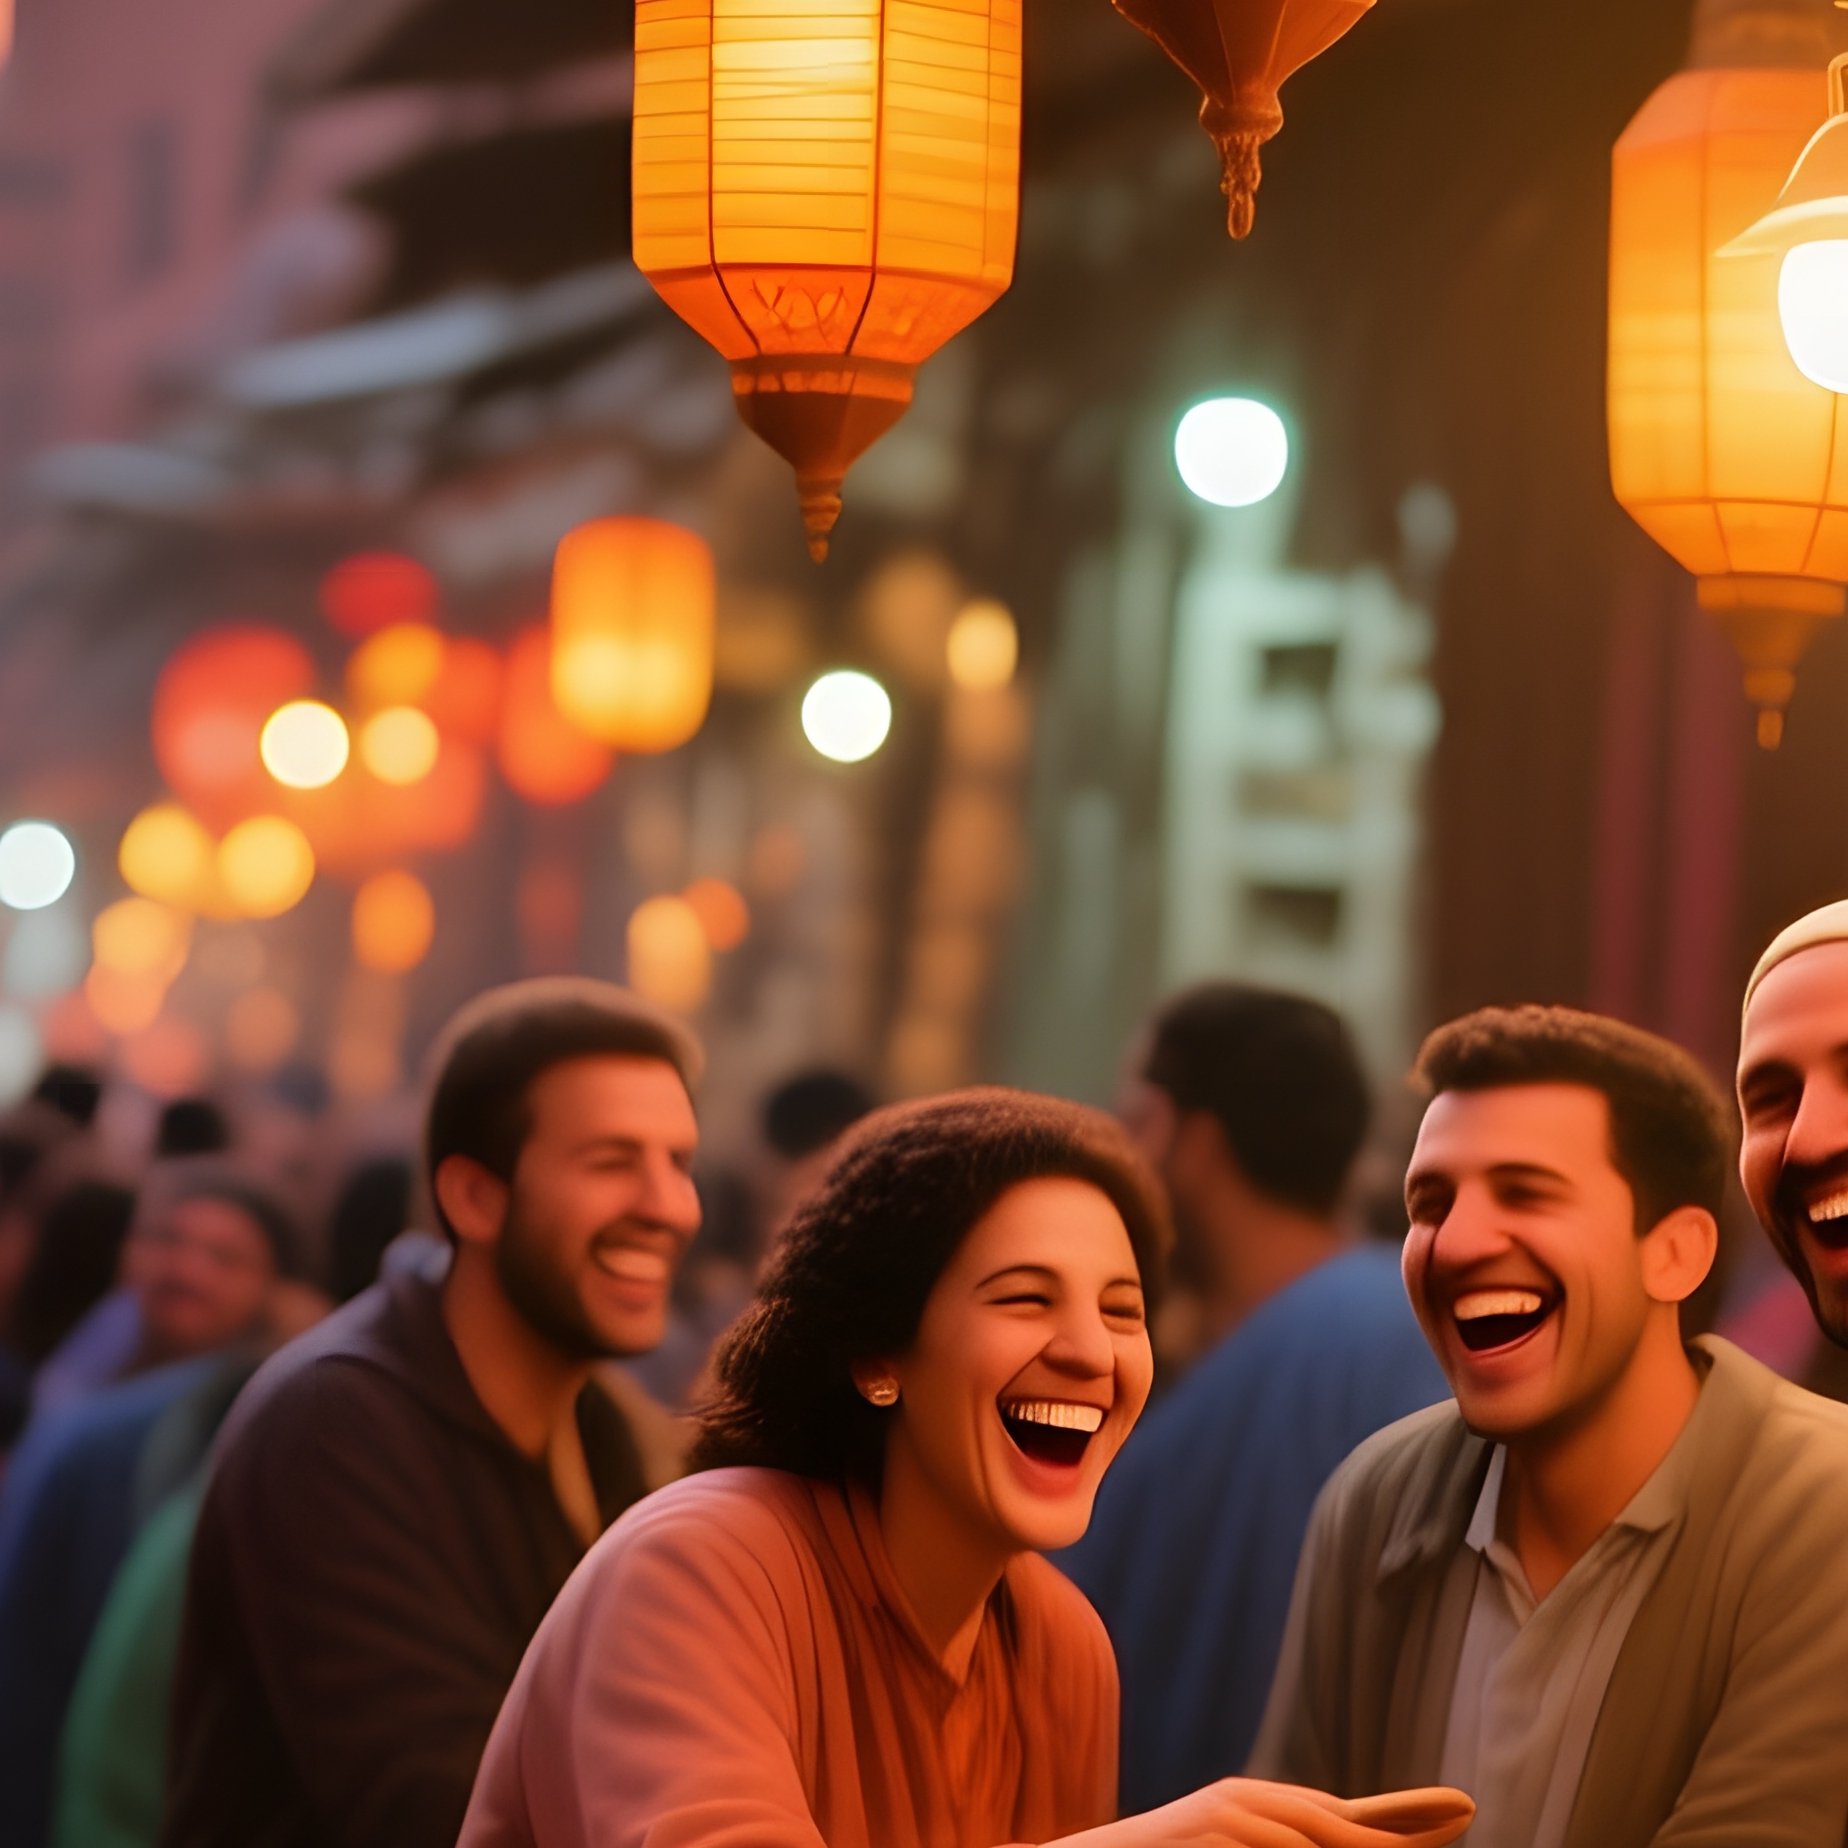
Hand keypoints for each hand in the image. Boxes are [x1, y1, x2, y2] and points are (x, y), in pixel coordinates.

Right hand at [1050, 1778, 1474, 1847]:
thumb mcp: (1241, 1846)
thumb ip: (1294, 1840)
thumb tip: (1352, 1841)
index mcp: (1264, 1808)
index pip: (1350, 1815)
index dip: (1409, 1815)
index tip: (1465, 1810)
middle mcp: (1249, 1804)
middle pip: (1338, 1826)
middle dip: (1396, 1838)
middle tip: (1460, 1818)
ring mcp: (1227, 1821)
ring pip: (1311, 1842)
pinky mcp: (1208, 1837)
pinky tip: (1320, 1847)